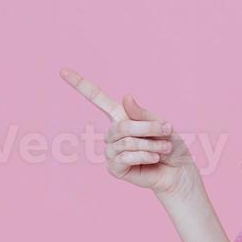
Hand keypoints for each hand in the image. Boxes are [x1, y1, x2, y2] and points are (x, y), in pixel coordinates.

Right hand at [60, 67, 199, 198]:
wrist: (178, 171)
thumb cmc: (170, 145)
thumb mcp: (160, 124)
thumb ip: (142, 114)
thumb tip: (125, 97)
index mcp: (121, 116)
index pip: (96, 98)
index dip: (80, 84)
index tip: (62, 71)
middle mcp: (113, 133)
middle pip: (122, 126)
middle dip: (147, 129)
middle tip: (167, 130)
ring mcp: (112, 152)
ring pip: (126, 142)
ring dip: (150, 144)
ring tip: (164, 148)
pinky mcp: (115, 168)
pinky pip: (125, 158)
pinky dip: (144, 156)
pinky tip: (154, 159)